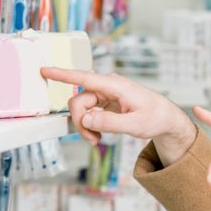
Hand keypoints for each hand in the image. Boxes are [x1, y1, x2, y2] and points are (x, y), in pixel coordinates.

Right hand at [39, 67, 195, 162]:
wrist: (166, 118)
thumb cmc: (155, 118)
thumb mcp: (136, 125)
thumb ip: (110, 123)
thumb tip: (86, 120)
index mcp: (115, 85)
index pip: (84, 78)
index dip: (62, 75)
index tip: (44, 70)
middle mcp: (107, 86)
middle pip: (78, 101)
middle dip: (80, 121)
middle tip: (92, 139)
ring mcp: (104, 93)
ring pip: (81, 108)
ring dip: (84, 126)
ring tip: (96, 139)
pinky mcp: (104, 102)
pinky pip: (88, 112)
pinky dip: (90, 125)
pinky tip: (98, 134)